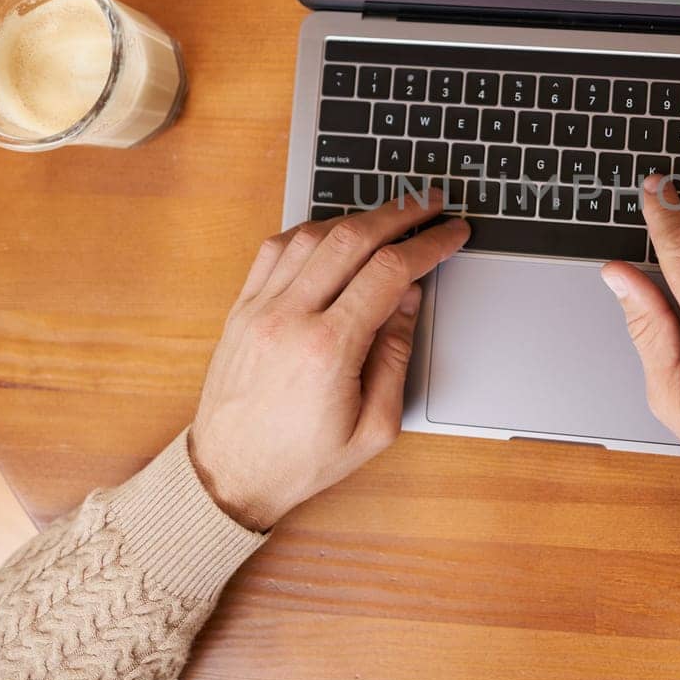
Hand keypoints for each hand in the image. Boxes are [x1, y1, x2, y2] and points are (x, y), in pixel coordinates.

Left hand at [190, 191, 467, 530]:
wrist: (227, 476)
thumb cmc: (301, 461)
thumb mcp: (375, 427)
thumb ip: (396, 356)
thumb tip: (409, 297)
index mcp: (328, 350)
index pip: (389, 272)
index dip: (429, 245)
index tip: (452, 233)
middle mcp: (289, 318)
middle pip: (351, 239)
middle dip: (398, 214)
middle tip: (429, 203)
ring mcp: (259, 309)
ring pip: (311, 235)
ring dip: (355, 218)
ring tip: (388, 216)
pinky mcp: (241, 310)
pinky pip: (275, 250)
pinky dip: (310, 231)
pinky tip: (333, 233)